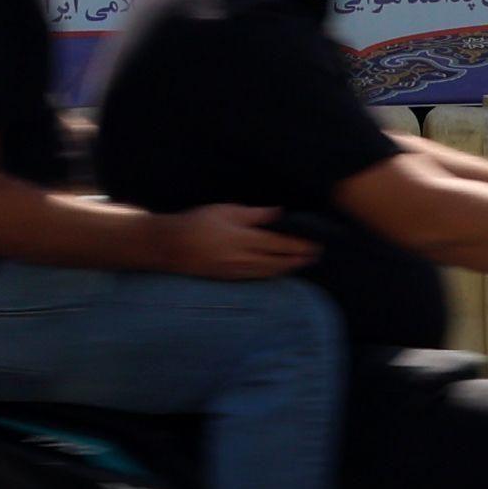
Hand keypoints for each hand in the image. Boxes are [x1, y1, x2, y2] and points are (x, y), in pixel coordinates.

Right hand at [156, 203, 318, 281]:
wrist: (170, 247)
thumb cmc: (197, 223)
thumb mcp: (225, 211)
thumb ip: (254, 214)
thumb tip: (278, 213)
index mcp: (243, 239)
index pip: (279, 244)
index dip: (299, 245)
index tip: (315, 244)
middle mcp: (243, 259)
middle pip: (279, 261)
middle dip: (299, 259)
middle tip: (317, 256)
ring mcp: (236, 271)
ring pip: (269, 272)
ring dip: (288, 268)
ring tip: (303, 263)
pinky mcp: (229, 278)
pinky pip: (257, 277)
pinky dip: (272, 273)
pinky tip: (278, 270)